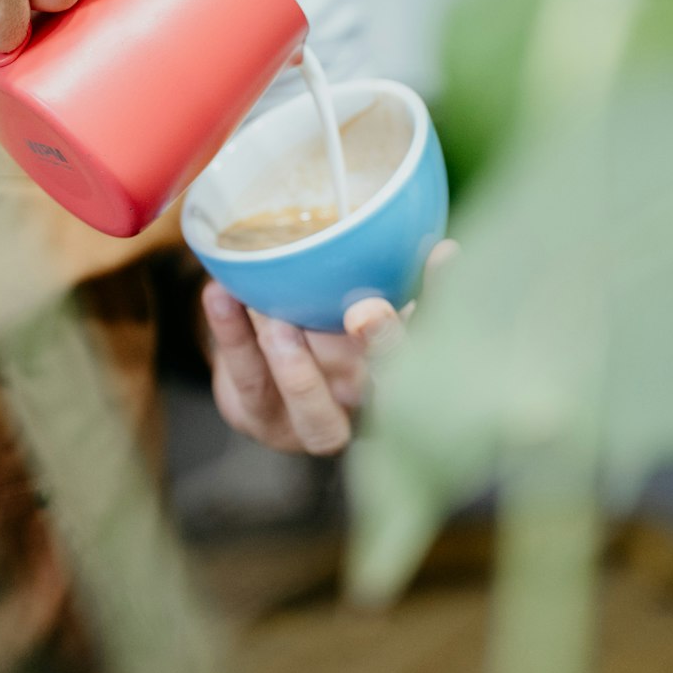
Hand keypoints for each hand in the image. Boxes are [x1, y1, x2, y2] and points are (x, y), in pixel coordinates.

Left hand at [201, 240, 459, 456]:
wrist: (264, 368)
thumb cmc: (331, 328)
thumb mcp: (372, 306)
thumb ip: (403, 283)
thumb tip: (450, 249)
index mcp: (402, 382)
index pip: (429, 360)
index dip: (442, 319)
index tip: (440, 267)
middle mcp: (362, 412)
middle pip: (376, 392)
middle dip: (373, 349)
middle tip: (364, 309)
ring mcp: (308, 424)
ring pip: (309, 402)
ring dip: (295, 357)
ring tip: (276, 310)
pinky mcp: (257, 416)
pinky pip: (247, 380)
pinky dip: (233, 336)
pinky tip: (222, 293)